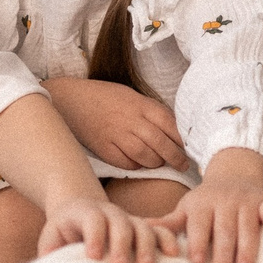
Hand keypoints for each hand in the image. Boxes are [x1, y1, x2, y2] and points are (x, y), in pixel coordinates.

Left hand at [37, 195, 178, 262]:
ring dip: (146, 246)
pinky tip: (173, 257)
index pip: (92, 220)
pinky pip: (159, 230)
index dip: (94, 236)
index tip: (93, 257)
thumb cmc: (63, 230)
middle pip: (119, 223)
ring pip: (142, 226)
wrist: (79, 207)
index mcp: (85, 212)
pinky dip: (167, 241)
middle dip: (121, 244)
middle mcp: (109, 213)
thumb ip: (48, 251)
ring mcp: (128, 219)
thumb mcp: (51, 237)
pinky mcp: (142, 227)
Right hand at [43, 77, 190, 171]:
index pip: (171, 125)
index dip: (183, 140)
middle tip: (182, 165)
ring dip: (156, 163)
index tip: (190, 149)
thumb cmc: (106, 97)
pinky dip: (136, 166)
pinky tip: (138, 163)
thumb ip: (151, 112)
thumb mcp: (132, 96)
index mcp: (142, 105)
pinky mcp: (104, 148)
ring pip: (146, 156)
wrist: (71, 99)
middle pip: (161, 144)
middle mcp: (131, 120)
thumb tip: (175, 131)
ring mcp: (117, 135)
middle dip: (176, 158)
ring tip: (159, 164)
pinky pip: (127, 163)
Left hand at [152, 149, 262, 262]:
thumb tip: (140, 231)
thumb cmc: (205, 201)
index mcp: (201, 203)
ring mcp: (245, 199)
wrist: (233, 174)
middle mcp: (224, 200)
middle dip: (222, 254)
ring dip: (247, 248)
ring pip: (247, 225)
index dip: (199, 242)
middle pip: (224, 230)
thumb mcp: (186, 209)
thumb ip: (168, 223)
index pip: (199, 224)